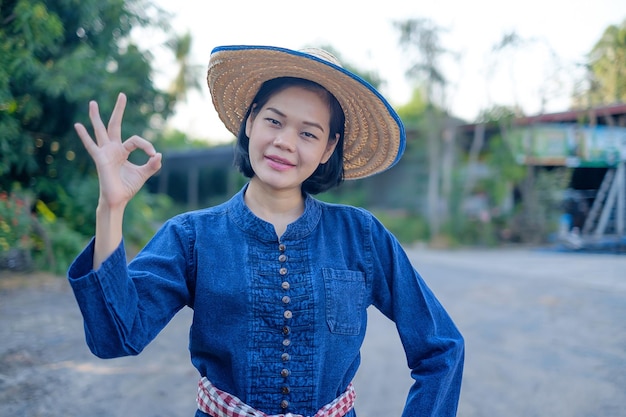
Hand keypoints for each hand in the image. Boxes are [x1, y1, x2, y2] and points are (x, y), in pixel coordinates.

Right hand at [74, 93, 161, 209]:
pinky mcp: (100, 159)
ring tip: (93, 102)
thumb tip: (159, 155)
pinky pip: (91, 146)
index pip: (136, 140)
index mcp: (123, 151)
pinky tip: (78, 125)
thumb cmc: (127, 187)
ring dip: (96, 117)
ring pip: (101, 131)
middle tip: (122, 95)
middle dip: (119, 110)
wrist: (118, 199)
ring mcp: (105, 152)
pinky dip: (85, 136)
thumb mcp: (143, 174)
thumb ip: (152, 165)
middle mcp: (112, 148)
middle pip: (115, 125)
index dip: (146, 145)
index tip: (153, 155)